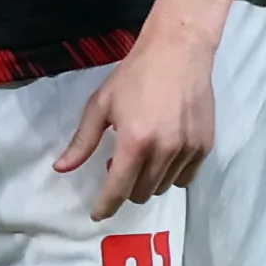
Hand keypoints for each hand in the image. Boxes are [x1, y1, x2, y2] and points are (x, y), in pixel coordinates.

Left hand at [53, 12, 222, 212]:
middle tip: (121, 163)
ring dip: (149, 180)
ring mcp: (187, 150)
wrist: (178, 52)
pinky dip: (172, 174)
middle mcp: (164, 151)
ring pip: (163, 187)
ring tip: (144, 155)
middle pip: (141, 193)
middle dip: (127, 187)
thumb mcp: (101, 105)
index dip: (105, 206)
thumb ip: (83, 141)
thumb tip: (61, 169)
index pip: (118, 189)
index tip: (98, 214)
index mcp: (134, 142)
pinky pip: (186, 178)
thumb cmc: (135, 75)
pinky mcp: (205, 146)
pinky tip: (165, 154)